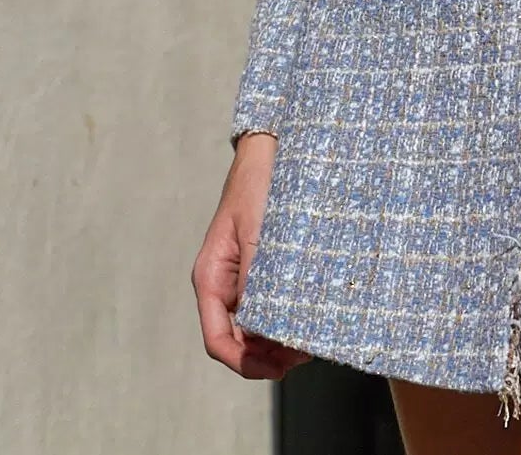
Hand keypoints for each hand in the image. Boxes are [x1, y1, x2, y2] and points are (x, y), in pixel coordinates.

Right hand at [192, 131, 313, 379]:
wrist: (270, 151)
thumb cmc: (259, 185)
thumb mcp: (258, 231)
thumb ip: (257, 276)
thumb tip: (263, 324)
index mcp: (211, 277)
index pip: (218, 339)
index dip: (245, 362)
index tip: (278, 368)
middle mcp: (223, 283)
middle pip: (238, 340)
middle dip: (267, 356)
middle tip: (302, 356)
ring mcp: (242, 277)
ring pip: (254, 326)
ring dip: (278, 340)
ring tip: (308, 342)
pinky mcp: (262, 267)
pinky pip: (269, 303)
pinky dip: (284, 317)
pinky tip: (307, 317)